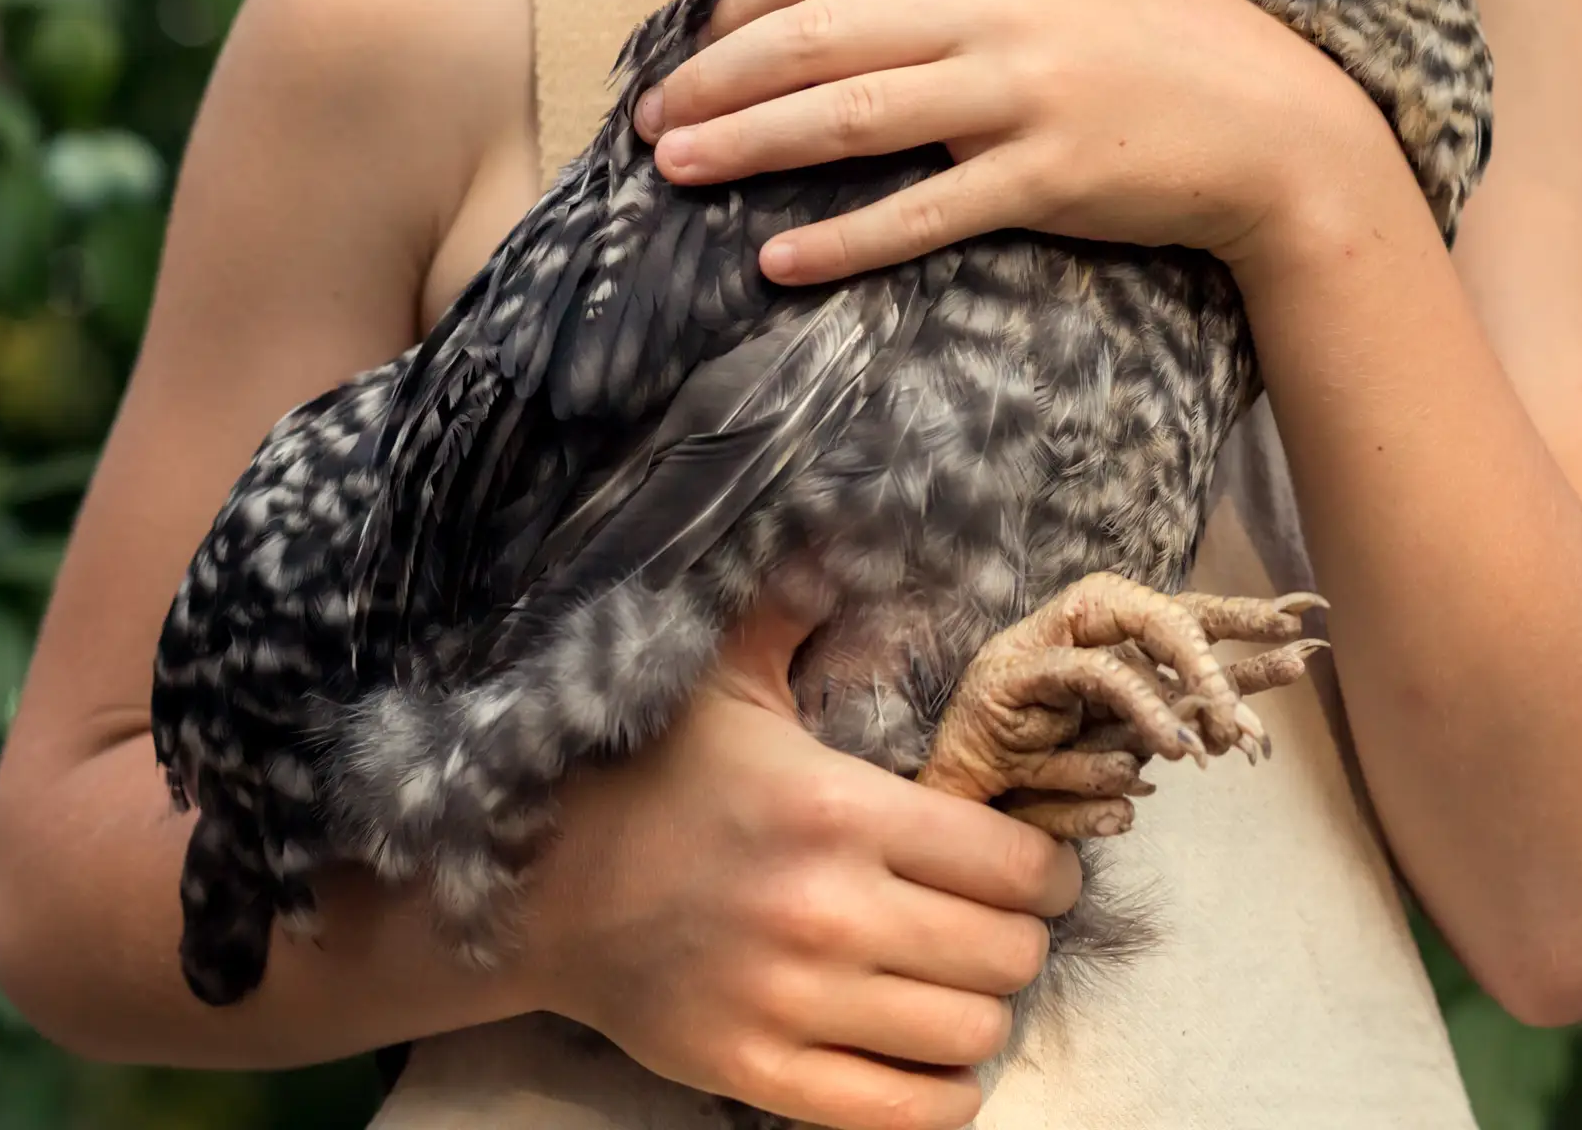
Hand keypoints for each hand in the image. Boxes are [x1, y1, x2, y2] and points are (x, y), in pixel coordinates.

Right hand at [515, 585, 1080, 1129]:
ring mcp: (792, 1005)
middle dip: (1020, 936)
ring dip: (982, 1009)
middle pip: (1007, 954)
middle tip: (997, 918)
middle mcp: (828, 913)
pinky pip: (898, 1115)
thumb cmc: (646, 774)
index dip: (1047, 869)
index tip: (1035, 863)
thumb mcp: (726, 675)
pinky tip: (937, 1059)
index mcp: (838, 810)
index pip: (1013, 865)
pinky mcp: (755, 1074)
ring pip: (968, 1035)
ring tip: (960, 978)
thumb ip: (800, 602)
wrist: (533, 889)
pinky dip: (941, 1096)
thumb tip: (857, 512)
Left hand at [632, 0, 1392, 283]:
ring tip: (675, 167)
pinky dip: (842, 238)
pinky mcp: (1044, 177)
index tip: (688, 33)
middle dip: (713, 72)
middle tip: (648, 113)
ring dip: (745, 141)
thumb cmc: (1174, 26)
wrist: (1280, 126)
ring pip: (847, 115)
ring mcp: (1021, 93)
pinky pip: (921, 211)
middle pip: (816, 32)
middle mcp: (998, 5)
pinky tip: (778, 258)